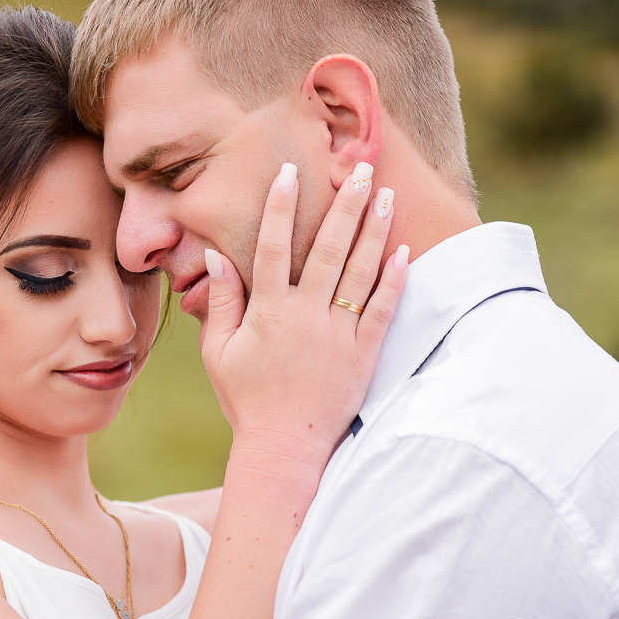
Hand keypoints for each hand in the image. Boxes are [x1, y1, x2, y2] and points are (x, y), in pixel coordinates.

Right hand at [200, 161, 407, 473]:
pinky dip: (394, 280)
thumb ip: (220, 303)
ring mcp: (338, 335)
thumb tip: (215, 257)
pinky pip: (383, 311)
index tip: (288, 171)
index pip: (271, 247)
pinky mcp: (363, 355)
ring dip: (374, 231)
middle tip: (361, 170)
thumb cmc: (246, 400)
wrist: (284, 449)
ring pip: (360, 272)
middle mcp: (305, 316)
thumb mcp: (219, 352)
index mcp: (268, 312)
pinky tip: (404, 251)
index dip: (279, 207)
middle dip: (345, 206)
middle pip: (327, 249)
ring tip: (387, 195)